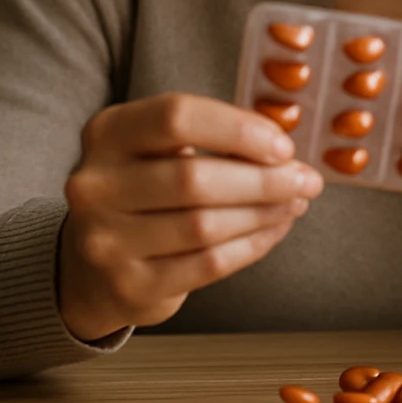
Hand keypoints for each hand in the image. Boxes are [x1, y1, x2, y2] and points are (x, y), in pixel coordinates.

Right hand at [58, 93, 323, 341]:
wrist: (94, 265)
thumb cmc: (146, 190)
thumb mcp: (160, 150)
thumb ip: (213, 140)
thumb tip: (284, 152)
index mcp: (107, 133)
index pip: (177, 117)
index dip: (237, 129)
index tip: (283, 145)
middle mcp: (95, 185)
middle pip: (193, 178)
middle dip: (264, 179)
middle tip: (307, 180)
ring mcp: (106, 240)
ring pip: (204, 226)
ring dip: (263, 214)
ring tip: (295, 203)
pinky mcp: (129, 285)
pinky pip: (208, 264)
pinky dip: (251, 246)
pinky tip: (273, 230)